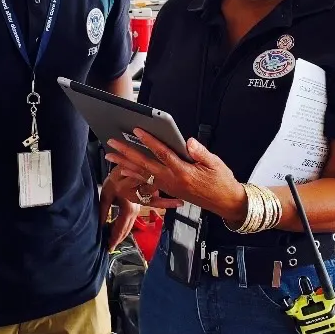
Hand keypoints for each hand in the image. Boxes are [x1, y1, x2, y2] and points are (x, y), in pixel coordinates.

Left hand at [99, 171, 144, 250]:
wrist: (128, 167)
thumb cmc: (116, 178)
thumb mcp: (107, 194)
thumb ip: (103, 211)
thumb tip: (98, 225)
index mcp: (128, 210)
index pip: (120, 229)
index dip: (113, 240)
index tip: (107, 248)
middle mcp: (135, 212)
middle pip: (126, 231)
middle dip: (117, 240)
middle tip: (107, 248)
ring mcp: (138, 209)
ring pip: (128, 227)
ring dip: (120, 234)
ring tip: (110, 241)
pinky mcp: (137, 206)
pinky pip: (129, 221)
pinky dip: (122, 227)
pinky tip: (114, 228)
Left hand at [106, 130, 242, 222]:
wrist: (224, 203)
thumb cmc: (221, 181)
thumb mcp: (215, 163)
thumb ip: (200, 152)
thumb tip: (188, 141)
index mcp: (183, 172)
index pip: (163, 153)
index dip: (149, 141)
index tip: (138, 130)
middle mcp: (172, 180)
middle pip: (145, 164)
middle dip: (127, 152)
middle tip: (112, 142)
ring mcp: (168, 186)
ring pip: (142, 173)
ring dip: (125, 163)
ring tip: (110, 155)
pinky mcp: (168, 189)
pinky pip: (146, 181)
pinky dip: (134, 174)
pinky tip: (124, 169)